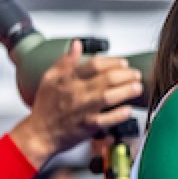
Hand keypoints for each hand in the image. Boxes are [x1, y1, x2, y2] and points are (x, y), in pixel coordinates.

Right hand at [10, 49, 142, 163]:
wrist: (40, 133)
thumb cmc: (46, 107)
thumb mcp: (49, 79)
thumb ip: (65, 61)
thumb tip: (77, 45)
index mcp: (68, 80)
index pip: (94, 64)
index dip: (113, 61)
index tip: (124, 62)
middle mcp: (77, 93)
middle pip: (107, 79)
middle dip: (126, 75)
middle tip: (135, 75)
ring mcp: (83, 109)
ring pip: (108, 96)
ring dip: (127, 90)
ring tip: (137, 87)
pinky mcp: (88, 126)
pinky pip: (106, 119)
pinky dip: (119, 114)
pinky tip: (128, 110)